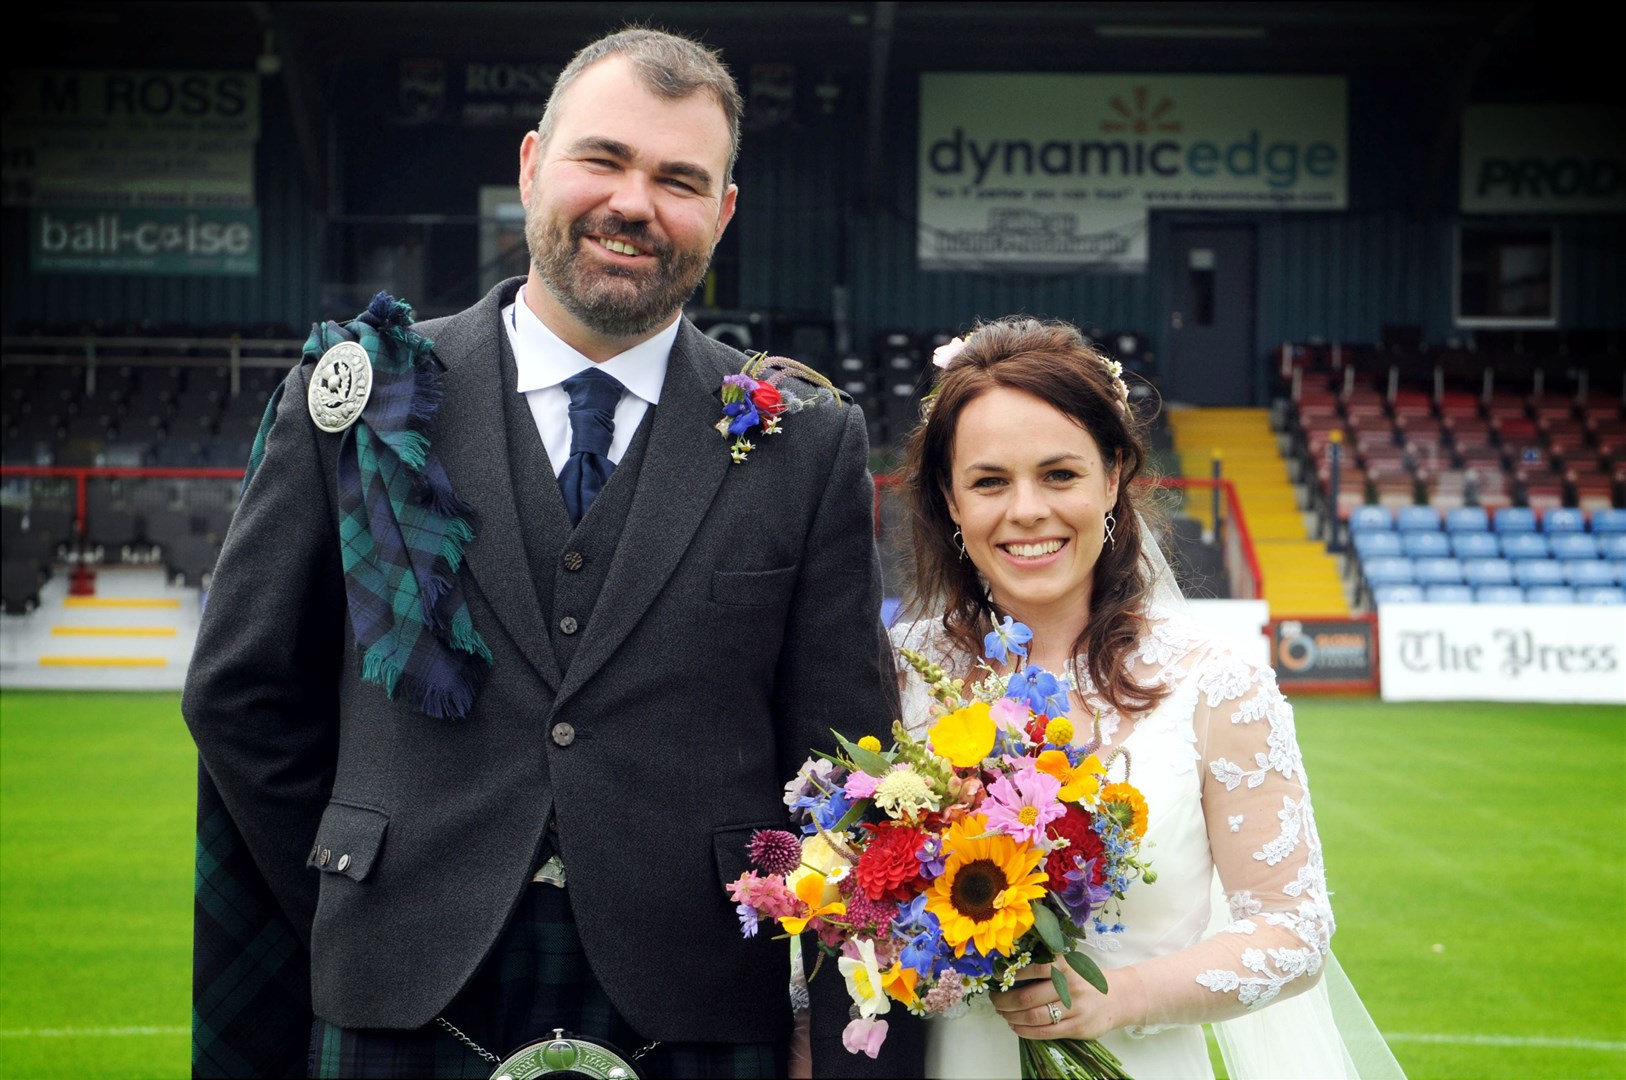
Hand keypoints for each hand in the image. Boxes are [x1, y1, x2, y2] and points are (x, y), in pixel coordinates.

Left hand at [989, 962, 1145, 1041]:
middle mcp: (1070, 986)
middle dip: (1005, 1001)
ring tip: (1004, 1014)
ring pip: (1034, 1017)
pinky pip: (1045, 1032)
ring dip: (1012, 1017)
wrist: (1120, 997)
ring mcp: (1075, 1009)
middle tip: (996, 1001)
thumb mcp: (1071, 964)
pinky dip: (1025, 1031)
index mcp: (1065, 965)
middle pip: (1027, 997)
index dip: (1010, 975)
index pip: (1031, 968)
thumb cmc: (1087, 979)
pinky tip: (1017, 1026)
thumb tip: (1010, 972)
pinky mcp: (1077, 1028)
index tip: (997, 978)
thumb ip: (1047, 966)